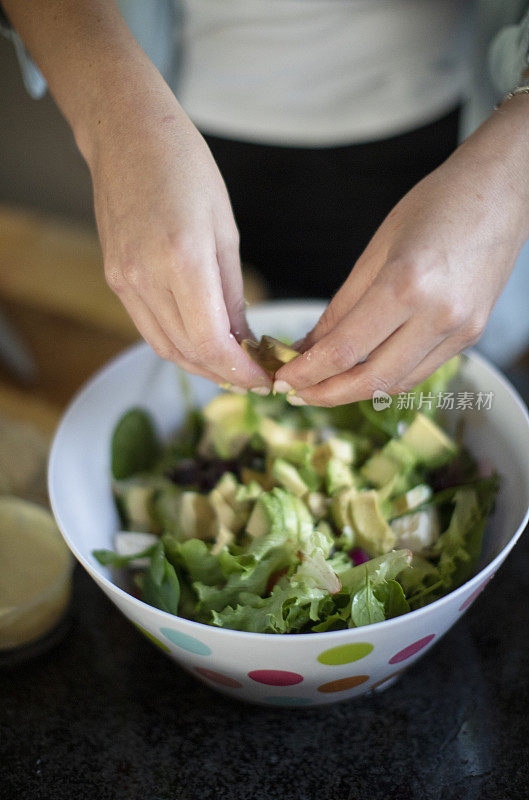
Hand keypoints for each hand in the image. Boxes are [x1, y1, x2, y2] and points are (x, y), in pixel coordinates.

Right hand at [88, 90, 270, 391]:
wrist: (127, 136)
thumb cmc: (186, 169)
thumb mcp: (225, 230)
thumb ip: (232, 293)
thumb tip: (243, 340)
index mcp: (182, 260)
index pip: (211, 343)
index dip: (239, 371)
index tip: (263, 379)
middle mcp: (146, 278)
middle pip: (187, 353)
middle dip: (224, 374)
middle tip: (254, 376)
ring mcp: (124, 281)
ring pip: (165, 347)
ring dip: (200, 365)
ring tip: (231, 365)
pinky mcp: (114, 278)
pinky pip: (148, 328)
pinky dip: (177, 344)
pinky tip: (201, 342)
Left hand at [275, 97, 528, 405]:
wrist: (503, 192)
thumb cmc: (437, 205)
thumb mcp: (377, 248)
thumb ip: (342, 304)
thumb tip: (309, 344)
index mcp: (405, 285)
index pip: (344, 349)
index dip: (308, 371)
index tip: (283, 379)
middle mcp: (436, 316)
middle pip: (371, 379)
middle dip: (326, 393)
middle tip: (296, 394)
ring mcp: (459, 330)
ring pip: (397, 383)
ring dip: (355, 392)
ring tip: (322, 387)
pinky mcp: (470, 336)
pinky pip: (419, 371)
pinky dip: (385, 378)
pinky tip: (361, 372)